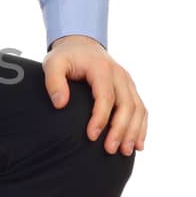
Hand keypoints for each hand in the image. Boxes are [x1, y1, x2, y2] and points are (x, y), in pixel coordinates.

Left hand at [43, 35, 146, 155]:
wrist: (82, 44)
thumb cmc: (67, 57)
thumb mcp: (53, 63)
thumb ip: (54, 82)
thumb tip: (60, 104)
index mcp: (102, 69)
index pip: (105, 96)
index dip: (100, 118)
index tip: (91, 136)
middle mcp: (120, 75)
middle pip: (126, 105)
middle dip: (120, 130)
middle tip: (110, 150)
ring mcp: (128, 82)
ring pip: (138, 109)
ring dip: (133, 131)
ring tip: (124, 151)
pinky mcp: (130, 89)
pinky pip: (141, 109)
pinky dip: (141, 127)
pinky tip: (137, 144)